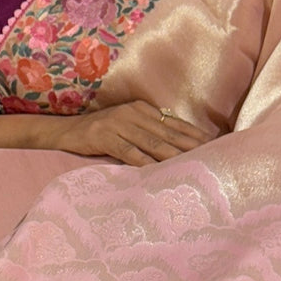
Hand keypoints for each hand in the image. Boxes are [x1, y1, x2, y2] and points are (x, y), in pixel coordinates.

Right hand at [53, 101, 212, 164]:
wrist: (66, 132)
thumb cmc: (100, 133)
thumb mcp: (127, 126)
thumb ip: (149, 132)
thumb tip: (178, 146)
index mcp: (143, 109)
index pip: (174, 124)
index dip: (195, 135)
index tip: (215, 145)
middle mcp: (134, 114)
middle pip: (168, 133)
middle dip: (192, 146)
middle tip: (212, 156)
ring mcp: (119, 124)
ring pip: (153, 143)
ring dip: (174, 155)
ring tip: (192, 165)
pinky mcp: (105, 137)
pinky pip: (129, 152)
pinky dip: (145, 162)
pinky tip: (157, 171)